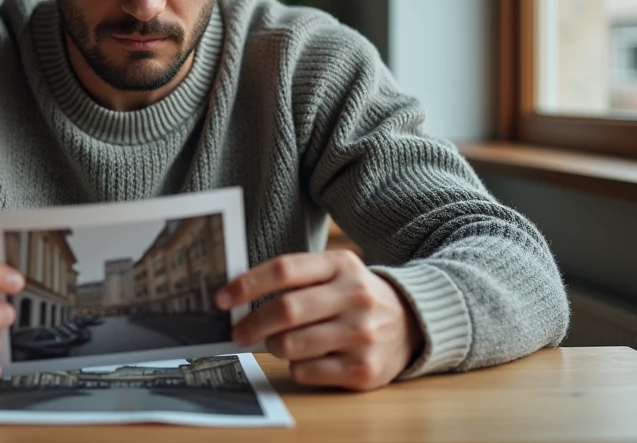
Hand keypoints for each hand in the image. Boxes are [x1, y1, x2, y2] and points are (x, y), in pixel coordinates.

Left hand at [216, 249, 423, 390]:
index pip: (285, 270)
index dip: (247, 284)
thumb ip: (295, 277)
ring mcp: (362, 334)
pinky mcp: (364, 369)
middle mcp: (354, 296)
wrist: (413, 322)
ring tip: (276, 343)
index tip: (222, 298)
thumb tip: (238, 293)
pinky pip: (308, 371)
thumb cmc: (355, 296)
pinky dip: (295, 367)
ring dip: (273, 346)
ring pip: (292, 345)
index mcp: (341, 265)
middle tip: (238, 333)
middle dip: (252, 324)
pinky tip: (304, 358)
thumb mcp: (335, 271)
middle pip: (286, 310)